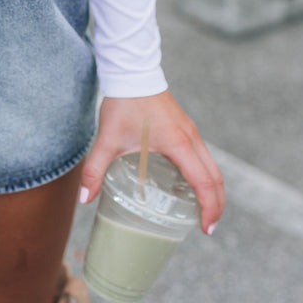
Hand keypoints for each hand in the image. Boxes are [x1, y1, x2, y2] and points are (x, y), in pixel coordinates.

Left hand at [79, 91, 224, 233]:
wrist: (132, 72)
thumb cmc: (123, 103)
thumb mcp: (108, 139)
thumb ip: (95, 170)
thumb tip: (85, 198)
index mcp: (178, 143)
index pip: (204, 182)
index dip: (209, 208)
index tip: (206, 229)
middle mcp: (191, 138)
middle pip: (216, 177)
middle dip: (217, 204)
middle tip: (208, 228)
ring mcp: (190, 131)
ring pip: (212, 165)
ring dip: (213, 189)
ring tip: (202, 211)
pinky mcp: (185, 127)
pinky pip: (202, 156)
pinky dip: (204, 174)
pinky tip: (187, 185)